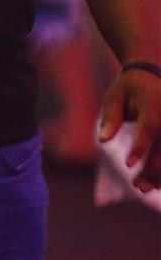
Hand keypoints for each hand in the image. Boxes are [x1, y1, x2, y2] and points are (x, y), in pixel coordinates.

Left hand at [98, 65, 160, 191]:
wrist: (153, 72)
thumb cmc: (129, 86)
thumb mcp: (115, 96)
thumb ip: (111, 117)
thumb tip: (103, 141)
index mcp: (154, 103)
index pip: (150, 128)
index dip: (140, 147)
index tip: (128, 164)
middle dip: (154, 170)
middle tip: (138, 187)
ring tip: (145, 188)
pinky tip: (158, 183)